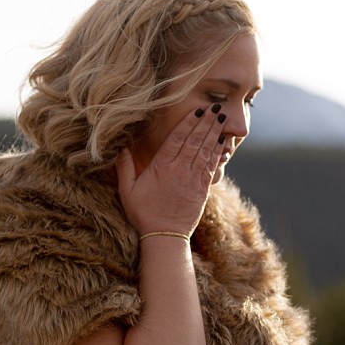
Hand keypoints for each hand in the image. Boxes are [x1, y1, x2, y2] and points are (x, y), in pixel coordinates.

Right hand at [116, 105, 225, 235]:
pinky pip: (211, 167)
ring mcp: (193, 179)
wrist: (164, 236)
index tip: (197, 110)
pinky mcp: (202, 190)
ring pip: (205, 151)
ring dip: (214, 134)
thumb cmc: (143, 214)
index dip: (188, 122)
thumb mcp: (127, 191)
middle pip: (195, 141)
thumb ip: (124, 168)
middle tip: (215, 108)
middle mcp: (179, 170)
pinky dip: (218, 154)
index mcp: (161, 166)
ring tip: (221, 119)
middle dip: (206, 123)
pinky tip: (223, 143)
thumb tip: (121, 148)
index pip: (177, 138)